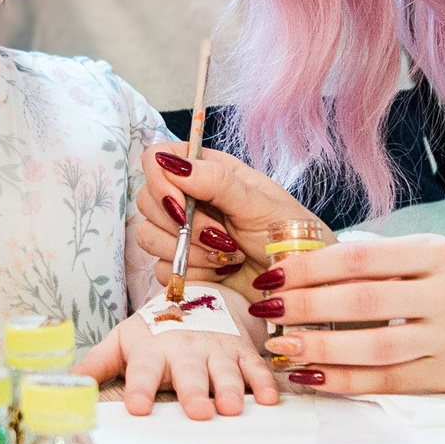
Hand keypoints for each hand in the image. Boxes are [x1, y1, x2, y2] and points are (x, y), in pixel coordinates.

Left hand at [76, 308, 279, 420]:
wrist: (196, 296)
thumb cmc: (155, 329)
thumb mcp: (123, 341)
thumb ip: (95, 364)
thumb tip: (62, 383)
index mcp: (152, 348)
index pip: (143, 370)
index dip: (140, 388)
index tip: (138, 408)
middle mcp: (185, 349)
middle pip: (189, 372)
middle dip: (193, 391)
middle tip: (198, 411)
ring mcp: (215, 350)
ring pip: (224, 370)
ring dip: (229, 388)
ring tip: (230, 408)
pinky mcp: (240, 352)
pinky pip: (254, 367)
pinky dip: (263, 382)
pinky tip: (268, 399)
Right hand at [129, 144, 304, 282]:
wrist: (298, 284)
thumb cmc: (289, 236)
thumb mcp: (260, 204)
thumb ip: (217, 182)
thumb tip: (172, 163)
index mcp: (209, 172)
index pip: (157, 159)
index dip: (159, 181)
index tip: (181, 205)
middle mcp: (191, 199)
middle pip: (147, 200)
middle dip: (181, 226)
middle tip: (220, 237)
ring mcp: (184, 234)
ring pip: (148, 237)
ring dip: (190, 252)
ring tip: (228, 256)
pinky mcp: (183, 266)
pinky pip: (162, 270)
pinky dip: (193, 274)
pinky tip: (221, 273)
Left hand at [253, 234, 444, 392]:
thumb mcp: (432, 256)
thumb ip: (380, 260)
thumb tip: (304, 265)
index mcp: (435, 255)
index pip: (360, 260)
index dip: (309, 268)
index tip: (272, 274)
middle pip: (362, 303)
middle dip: (305, 306)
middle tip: (266, 309)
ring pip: (373, 348)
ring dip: (318, 350)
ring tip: (280, 348)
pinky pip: (386, 381)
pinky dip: (344, 381)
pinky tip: (311, 378)